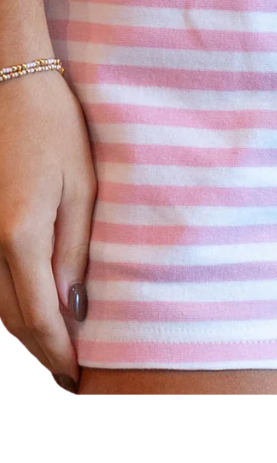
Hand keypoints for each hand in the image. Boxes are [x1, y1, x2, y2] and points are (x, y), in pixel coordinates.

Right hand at [0, 72, 96, 392]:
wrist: (11, 84)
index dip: (57, 354)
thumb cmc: (56, 128)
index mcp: (20, 234)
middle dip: (41, 352)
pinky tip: (30, 310)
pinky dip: (8, 305)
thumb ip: (75, 250)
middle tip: (68, 376)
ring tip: (54, 351)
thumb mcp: (83, 186)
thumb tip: (74, 307)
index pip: (39, 317)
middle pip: (11, 321)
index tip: (76, 378)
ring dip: (23, 333)